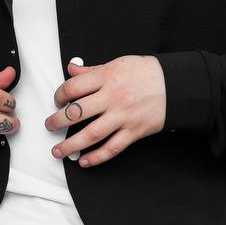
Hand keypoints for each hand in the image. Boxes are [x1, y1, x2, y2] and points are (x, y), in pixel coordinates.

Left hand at [45, 55, 165, 167]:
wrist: (176, 85)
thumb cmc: (146, 73)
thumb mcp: (118, 63)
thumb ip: (92, 70)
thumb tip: (71, 69)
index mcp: (107, 77)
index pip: (73, 88)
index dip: (60, 95)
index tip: (57, 101)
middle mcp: (113, 97)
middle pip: (77, 113)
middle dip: (58, 122)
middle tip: (49, 126)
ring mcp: (123, 116)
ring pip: (91, 134)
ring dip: (71, 145)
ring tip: (57, 151)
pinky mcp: (134, 131)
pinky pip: (112, 148)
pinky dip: (97, 157)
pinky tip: (85, 161)